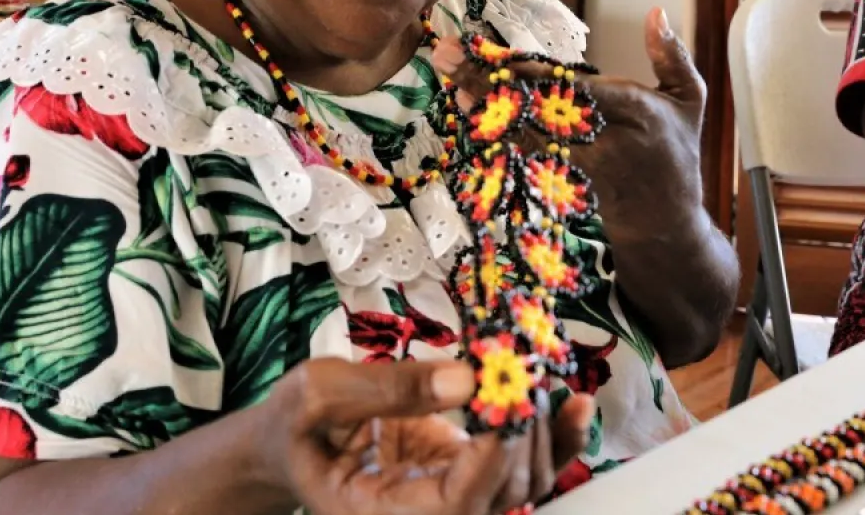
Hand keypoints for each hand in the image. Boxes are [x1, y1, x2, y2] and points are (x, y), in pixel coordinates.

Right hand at [265, 358, 593, 514]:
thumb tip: (467, 378)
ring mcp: (452, 498)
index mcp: (379, 514)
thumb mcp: (319, 393)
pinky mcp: (469, 473)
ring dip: (542, 428)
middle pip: (502, 495)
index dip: (491, 457)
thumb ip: (389, 388)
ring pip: (524, 485)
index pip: (454, 505)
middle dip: (521, 429)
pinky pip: (524, 468)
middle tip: (520, 365)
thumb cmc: (295, 424)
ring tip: (537, 371)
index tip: (506, 397)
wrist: (290, 444)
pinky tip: (574, 406)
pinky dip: (554, 437)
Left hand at [433, 8, 707, 214]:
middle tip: (449, 56)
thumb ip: (672, 57)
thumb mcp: (690, 103)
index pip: (575, 88)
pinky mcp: (558, 184)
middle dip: (488, 80)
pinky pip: (520, 153)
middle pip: (537, 107)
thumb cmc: (677, 155)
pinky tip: (466, 108)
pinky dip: (492, 130)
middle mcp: (601, 141)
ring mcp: (575, 167)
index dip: (531, 72)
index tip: (495, 51)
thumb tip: (656, 12)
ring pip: (520, 130)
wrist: (665, 228)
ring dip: (482, 104)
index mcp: (635, 113)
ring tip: (450, 77)